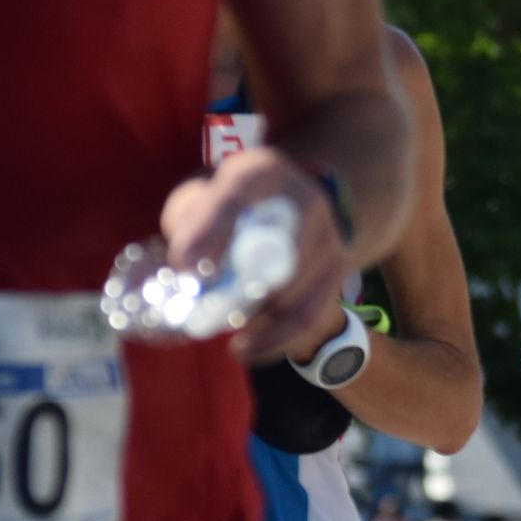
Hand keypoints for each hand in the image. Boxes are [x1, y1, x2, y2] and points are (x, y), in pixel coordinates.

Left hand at [158, 147, 354, 364]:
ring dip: (248, 312)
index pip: (236, 196)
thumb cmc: (230, 206)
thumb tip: (188, 267)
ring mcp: (329, 238)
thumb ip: (187, 221)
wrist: (292, 208)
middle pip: (273, 251)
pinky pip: (307, 317)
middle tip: (197, 312)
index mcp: (263, 171)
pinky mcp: (337, 274)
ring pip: (287, 291)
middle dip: (235, 286)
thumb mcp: (200, 197)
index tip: (183, 264)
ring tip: (218, 318)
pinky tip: (243, 350)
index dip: (209, 229)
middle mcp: (305, 200)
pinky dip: (272, 340)